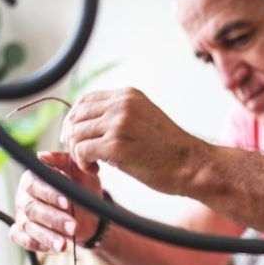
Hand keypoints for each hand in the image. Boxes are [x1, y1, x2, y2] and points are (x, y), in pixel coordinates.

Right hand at [9, 151, 102, 251]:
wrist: (89, 210)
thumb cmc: (83, 187)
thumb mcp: (80, 171)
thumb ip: (63, 160)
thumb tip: (43, 155)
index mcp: (34, 178)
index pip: (36, 185)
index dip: (50, 195)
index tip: (68, 202)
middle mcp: (24, 196)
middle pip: (32, 208)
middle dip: (54, 219)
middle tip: (73, 226)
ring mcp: (22, 215)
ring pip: (28, 226)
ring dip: (48, 236)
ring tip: (65, 243)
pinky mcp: (23, 231)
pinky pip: (21, 239)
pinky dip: (35, 244)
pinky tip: (52, 247)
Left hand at [62, 88, 205, 194]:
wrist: (191, 164)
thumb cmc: (169, 149)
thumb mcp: (144, 119)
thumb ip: (119, 116)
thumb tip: (85, 125)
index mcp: (129, 95)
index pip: (85, 100)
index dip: (74, 120)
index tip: (76, 138)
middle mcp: (122, 104)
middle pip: (76, 116)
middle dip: (72, 137)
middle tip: (83, 155)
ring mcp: (119, 123)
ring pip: (75, 134)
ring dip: (78, 152)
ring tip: (94, 164)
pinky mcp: (116, 145)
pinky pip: (81, 151)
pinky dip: (83, 163)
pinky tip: (97, 169)